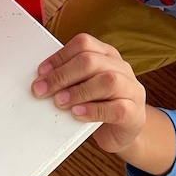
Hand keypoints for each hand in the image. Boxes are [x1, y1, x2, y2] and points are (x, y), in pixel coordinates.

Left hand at [31, 33, 146, 153]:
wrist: (124, 131)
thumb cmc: (101, 105)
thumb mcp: (84, 85)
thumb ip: (69, 79)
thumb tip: (42, 80)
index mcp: (107, 55)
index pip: (83, 44)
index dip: (59, 56)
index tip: (41, 72)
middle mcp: (121, 68)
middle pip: (91, 61)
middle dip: (62, 75)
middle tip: (42, 90)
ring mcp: (131, 89)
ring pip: (108, 81)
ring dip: (78, 92)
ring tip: (60, 102)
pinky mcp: (134, 113)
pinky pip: (116, 108)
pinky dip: (93, 110)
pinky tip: (77, 113)